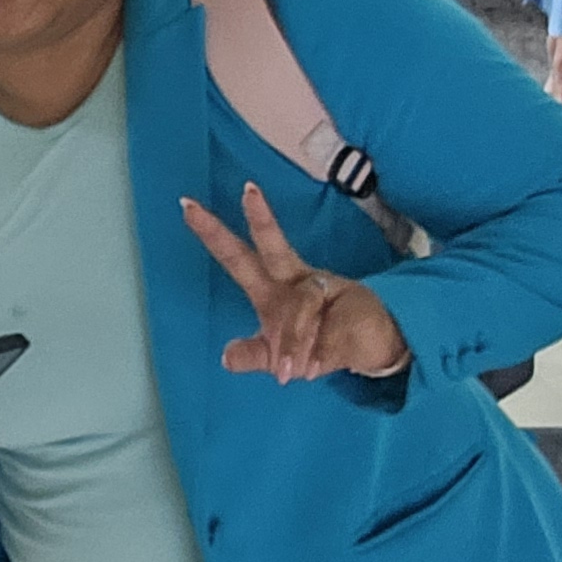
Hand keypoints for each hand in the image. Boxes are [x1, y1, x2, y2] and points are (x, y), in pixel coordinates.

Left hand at [180, 183, 410, 382]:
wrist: (374, 347)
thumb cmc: (321, 344)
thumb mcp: (278, 357)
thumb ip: (253, 355)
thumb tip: (226, 358)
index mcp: (272, 289)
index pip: (238, 257)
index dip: (214, 235)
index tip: (186, 206)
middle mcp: (294, 281)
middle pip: (271, 248)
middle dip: (259, 219)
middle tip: (248, 190)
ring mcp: (325, 291)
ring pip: (298, 310)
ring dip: (293, 346)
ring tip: (294, 371)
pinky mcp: (352, 309)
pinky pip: (327, 337)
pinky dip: (321, 355)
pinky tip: (320, 363)